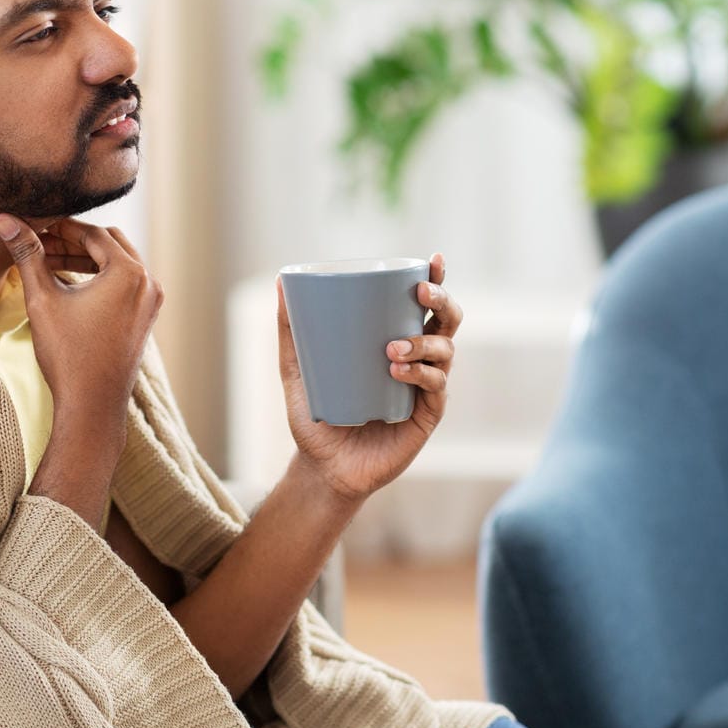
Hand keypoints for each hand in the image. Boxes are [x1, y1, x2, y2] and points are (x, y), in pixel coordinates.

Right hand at [0, 214, 161, 419]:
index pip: (93, 233)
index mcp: (130, 273)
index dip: (61, 228)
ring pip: (117, 265)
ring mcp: (151, 302)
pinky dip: (99, 279)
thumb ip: (27, 254)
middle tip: (41, 244)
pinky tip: (69, 285)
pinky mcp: (146, 319)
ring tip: (49, 263)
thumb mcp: (43, 298)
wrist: (91, 405)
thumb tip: (4, 219)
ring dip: (85, 260)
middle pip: (109, 244)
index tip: (35, 228)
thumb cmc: (69, 355)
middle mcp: (149, 283)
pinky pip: (124, 285)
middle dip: (74, 241)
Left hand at [277, 253, 457, 507]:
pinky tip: (398, 372)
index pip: (424, 305)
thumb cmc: (315, 417)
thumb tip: (280, 280)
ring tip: (390, 349)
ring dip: (422, 342)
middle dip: (442, 300)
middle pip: (447, 321)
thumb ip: (290, 330)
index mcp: (397, 341)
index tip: (433, 259)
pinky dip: (421, 375)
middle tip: (419, 292)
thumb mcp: (297, 369)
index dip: (436, 279)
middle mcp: (419, 361)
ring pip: (445, 351)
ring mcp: (426, 389)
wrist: (322, 469)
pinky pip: (436, 388)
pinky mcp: (427, 417)